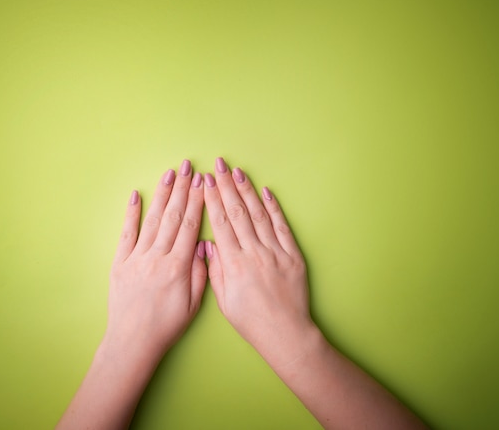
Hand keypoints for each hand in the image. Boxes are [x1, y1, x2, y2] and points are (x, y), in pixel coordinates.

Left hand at [106, 159, 206, 358]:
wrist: (132, 341)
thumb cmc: (166, 326)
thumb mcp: (193, 304)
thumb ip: (200, 273)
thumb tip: (203, 246)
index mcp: (178, 267)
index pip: (190, 226)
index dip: (197, 202)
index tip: (203, 183)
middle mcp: (157, 257)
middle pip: (172, 216)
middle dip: (182, 189)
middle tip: (188, 167)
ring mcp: (136, 258)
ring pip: (152, 220)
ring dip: (161, 195)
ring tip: (169, 173)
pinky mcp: (119, 262)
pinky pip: (126, 233)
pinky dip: (131, 213)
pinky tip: (136, 195)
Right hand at [203, 157, 315, 367]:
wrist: (285, 333)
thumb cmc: (251, 321)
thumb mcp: (224, 300)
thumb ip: (216, 270)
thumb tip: (209, 244)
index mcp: (234, 264)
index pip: (220, 223)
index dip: (212, 200)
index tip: (205, 182)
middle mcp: (254, 253)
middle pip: (237, 212)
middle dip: (226, 186)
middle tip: (219, 166)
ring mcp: (275, 252)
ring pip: (258, 214)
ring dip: (247, 190)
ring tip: (238, 172)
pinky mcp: (293, 255)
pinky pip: (282, 226)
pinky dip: (273, 207)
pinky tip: (266, 192)